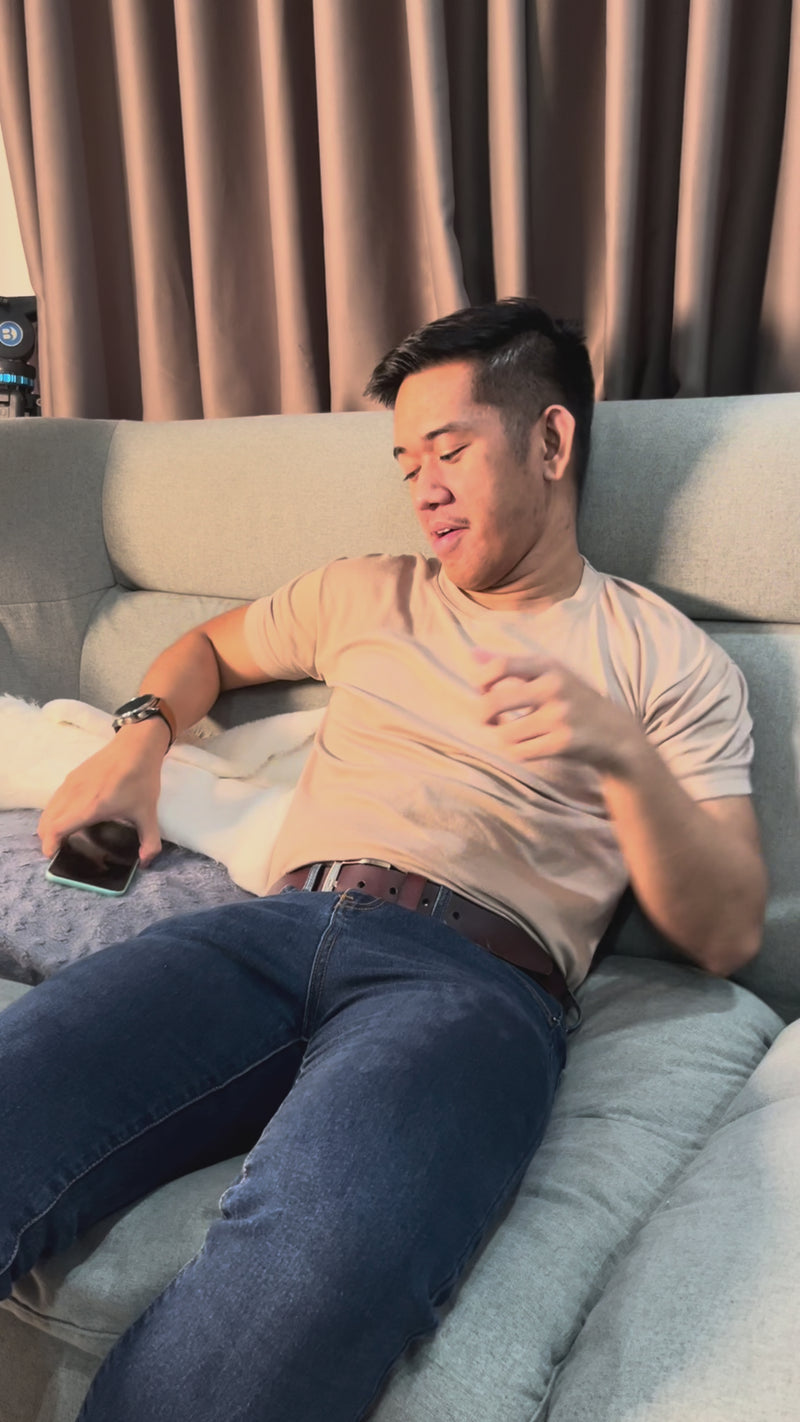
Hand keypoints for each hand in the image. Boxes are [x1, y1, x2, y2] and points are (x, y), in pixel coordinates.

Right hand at [37, 728, 164, 864]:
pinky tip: (66, 817)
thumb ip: (150, 841)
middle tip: (58, 850)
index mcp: (90, 807)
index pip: (57, 828)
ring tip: (60, 837)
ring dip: (48, 825)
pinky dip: (53, 812)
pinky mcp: (72, 775)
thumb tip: (146, 862)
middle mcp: (74, 795)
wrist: (136, 745)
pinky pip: (54, 798)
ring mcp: (71, 783)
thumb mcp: (149, 813)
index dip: (50, 845)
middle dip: (47, 839)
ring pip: (48, 809)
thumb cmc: (141, 778)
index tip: (53, 856)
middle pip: (47, 821)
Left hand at [472, 648, 643, 777]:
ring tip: (511, 733)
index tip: (482, 690)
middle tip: (487, 719)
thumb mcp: (547, 673)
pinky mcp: (564, 743)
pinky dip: (516, 751)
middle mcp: (555, 687)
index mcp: (549, 666)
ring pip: (504, 733)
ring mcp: (560, 716)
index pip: (500, 666)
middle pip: (493, 702)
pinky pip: (519, 752)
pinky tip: (525, 745)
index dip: (481, 680)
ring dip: (502, 737)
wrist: (616, 733)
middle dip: (482, 714)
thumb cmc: (572, 699)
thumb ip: (508, 664)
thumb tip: (470, 653)